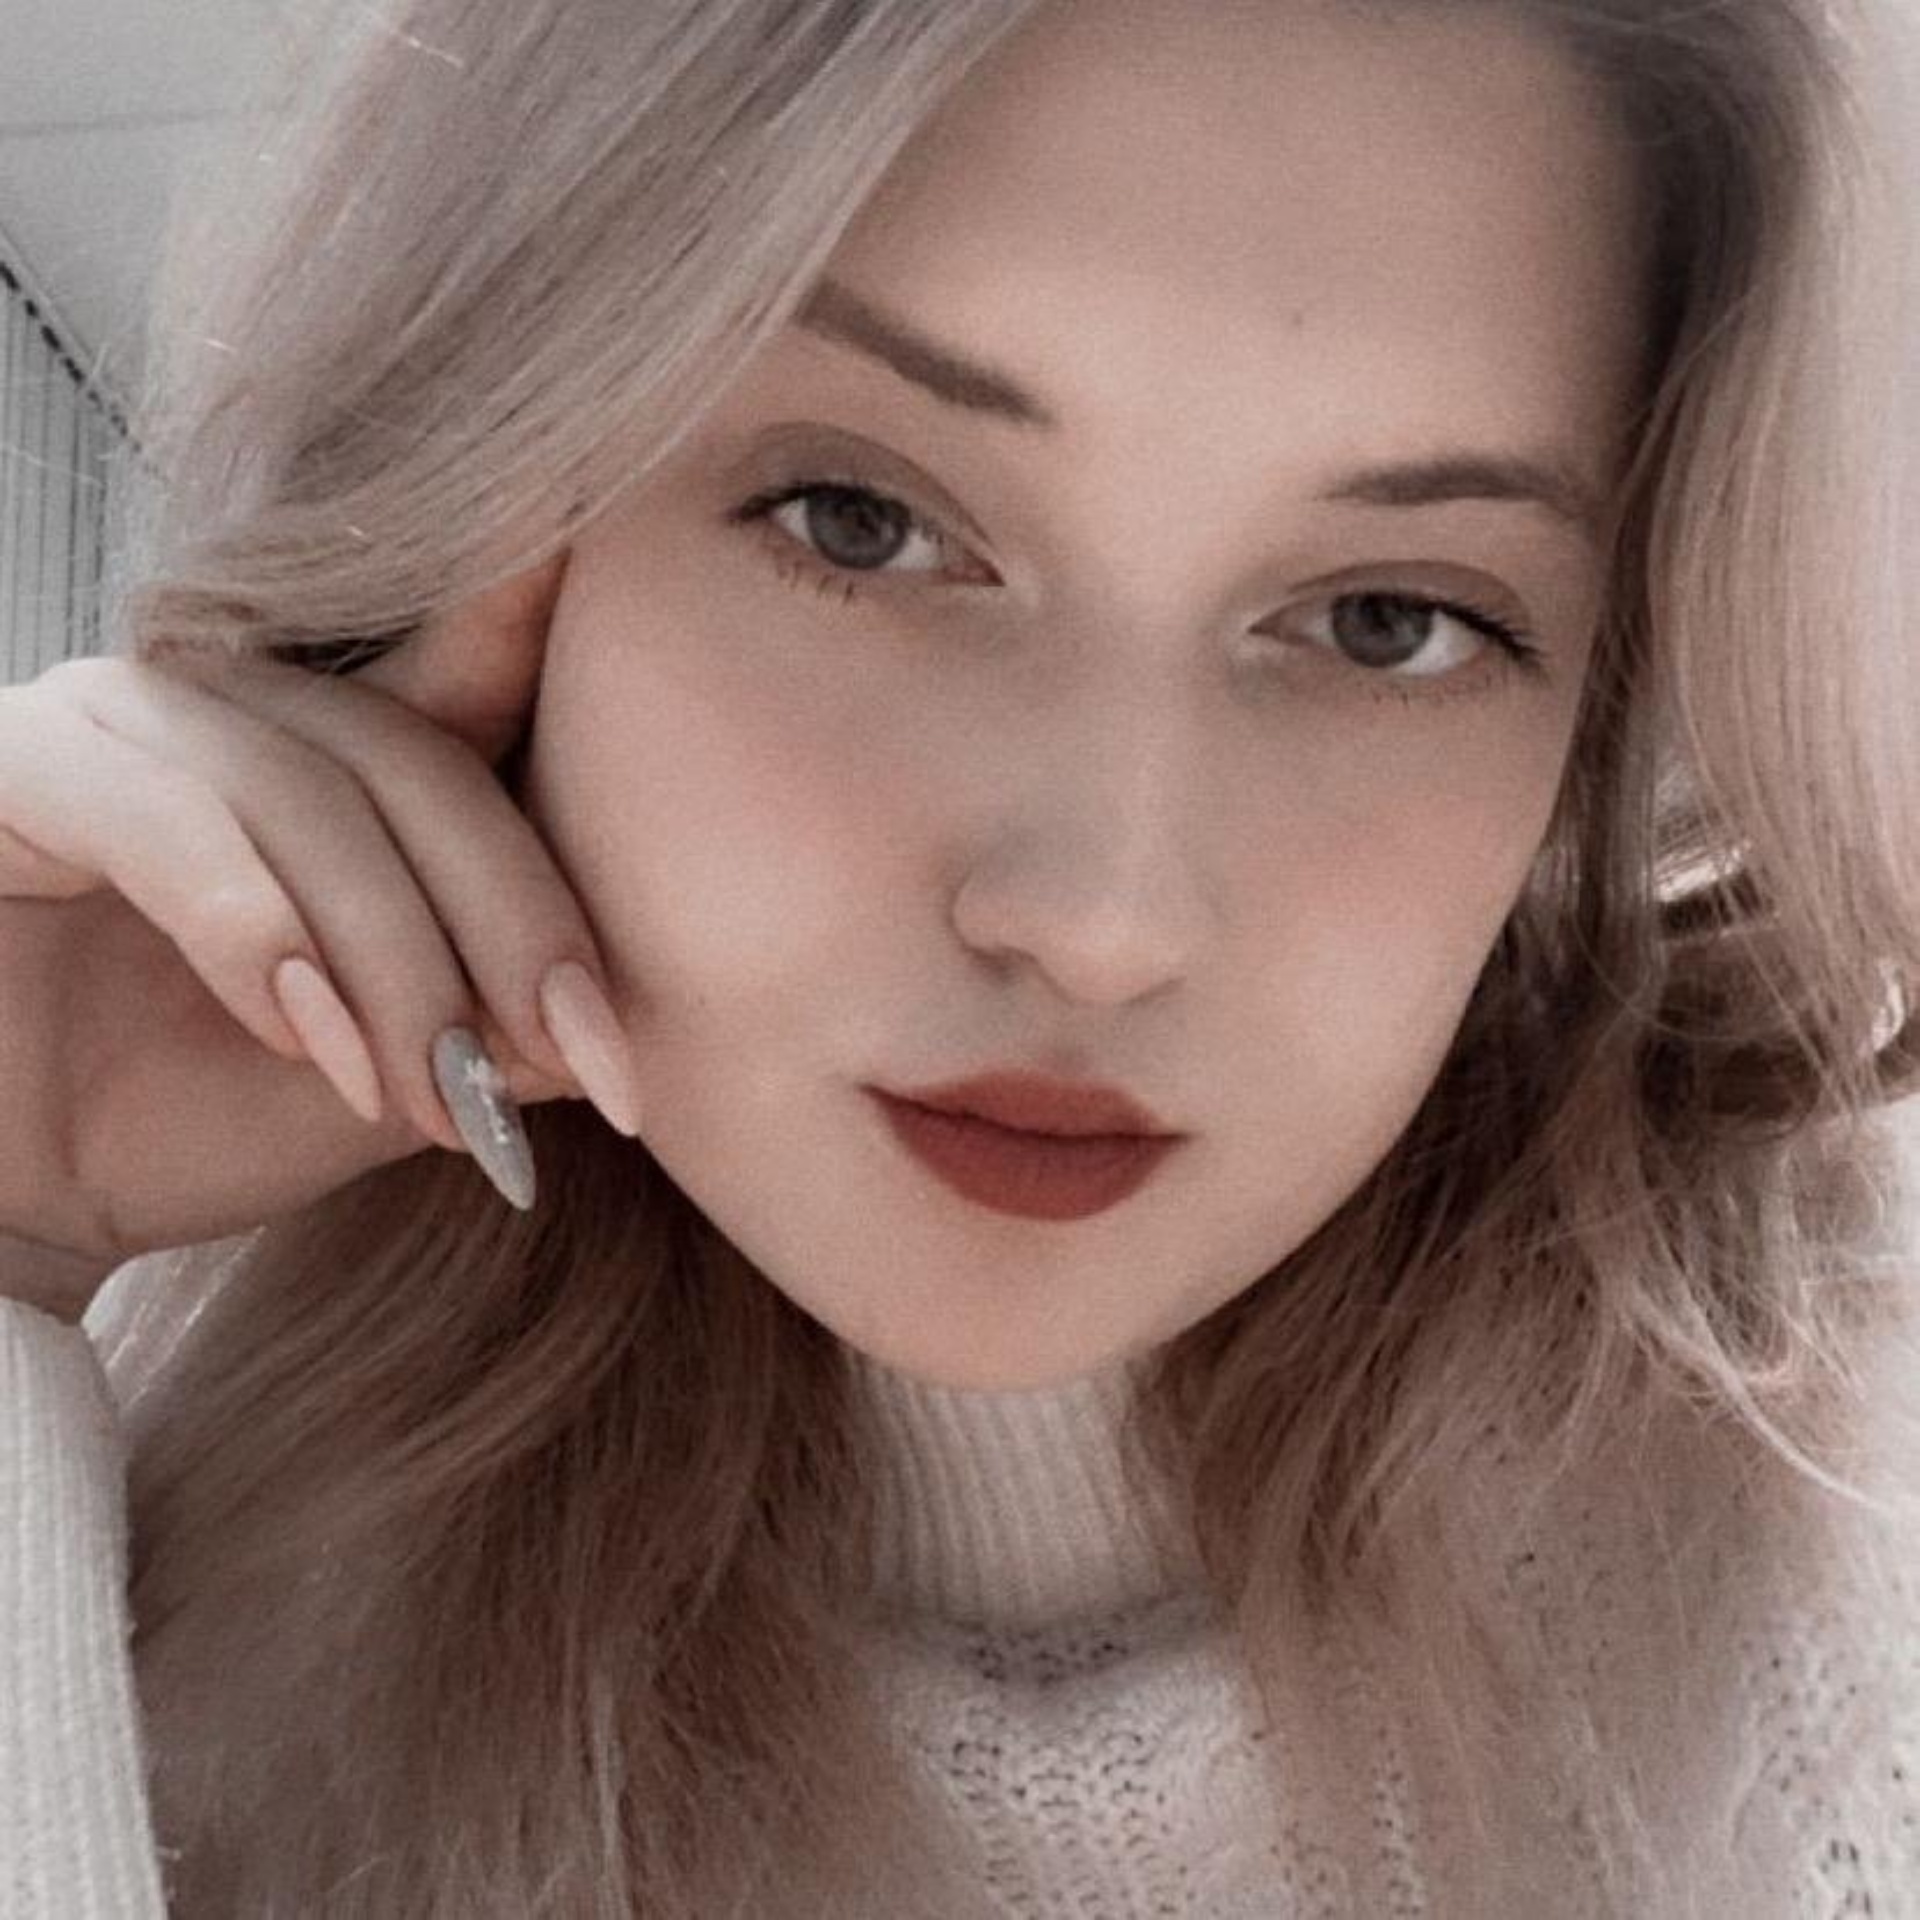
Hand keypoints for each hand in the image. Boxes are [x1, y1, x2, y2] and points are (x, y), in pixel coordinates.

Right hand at [0, 549, 638, 1318]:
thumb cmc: (181, 1124)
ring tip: (432, 1097)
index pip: (467, 682)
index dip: (555, 644)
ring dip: (393, 961)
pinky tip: (301, 1037)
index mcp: (326, 756)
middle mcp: (222, 707)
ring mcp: (109, 719)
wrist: (0, 1206)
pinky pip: (163, 817)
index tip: (676, 644)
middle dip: (517, 923)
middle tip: (587, 1059)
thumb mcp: (383, 1077)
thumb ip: (497, 1024)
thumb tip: (614, 1016)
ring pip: (309, 797)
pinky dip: (256, 933)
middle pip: (420, 763)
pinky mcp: (8, 765)